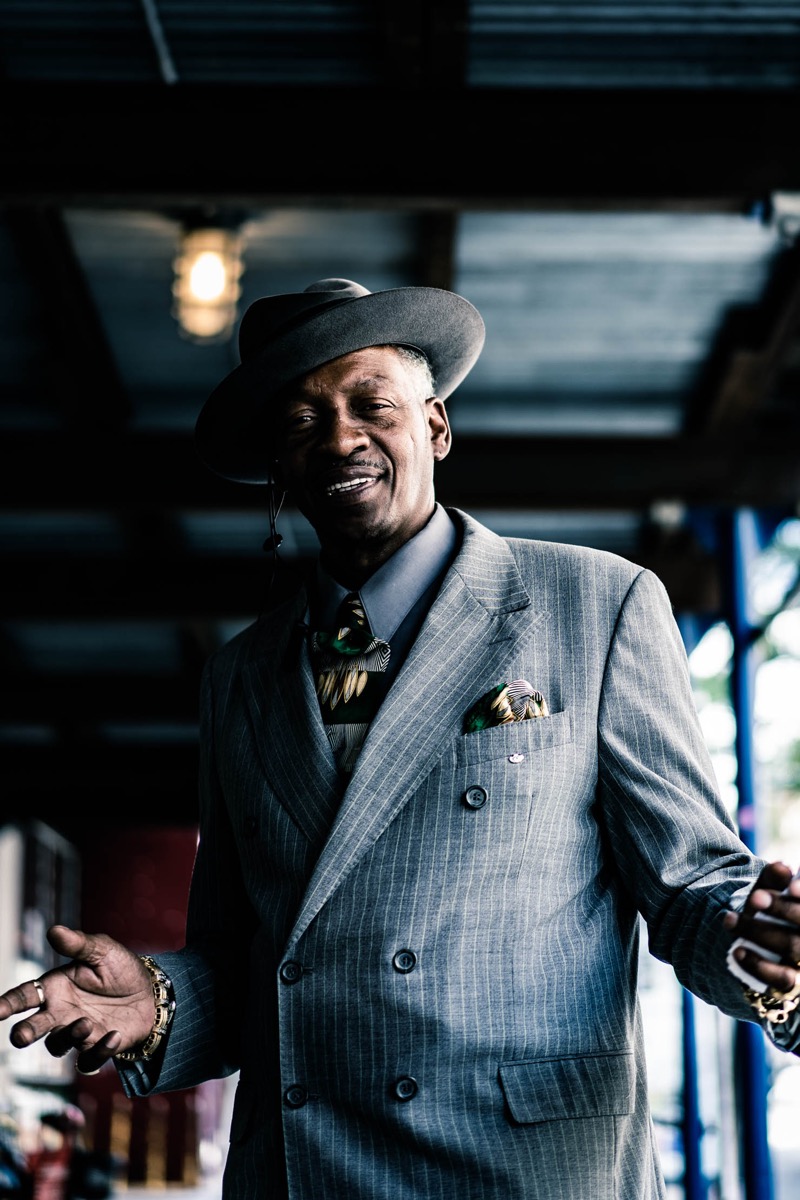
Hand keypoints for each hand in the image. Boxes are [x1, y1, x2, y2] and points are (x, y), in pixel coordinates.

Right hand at [0, 925, 154, 1074]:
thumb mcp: (102, 950)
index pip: (24, 996)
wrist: (151, 992)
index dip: (7, 1004)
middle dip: (24, 1033)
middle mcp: (60, 1013)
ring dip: (68, 1036)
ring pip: (58, 1045)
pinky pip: (88, 1060)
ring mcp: (76, 1033)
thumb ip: (78, 944)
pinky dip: (99, 1051)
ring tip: (85, 1023)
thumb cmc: (120, 969)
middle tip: (21, 1036)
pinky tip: (114, 1035)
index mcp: (55, 988)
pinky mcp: (96, 1048)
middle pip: (33, 1027)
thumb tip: (54, 930)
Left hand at [724, 861, 799, 994]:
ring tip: (730, 920)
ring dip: (759, 932)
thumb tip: (782, 866)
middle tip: (755, 898)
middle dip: (780, 908)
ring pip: (792, 946)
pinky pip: (783, 978)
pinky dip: (759, 965)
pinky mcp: (795, 985)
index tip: (791, 887)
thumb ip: (773, 881)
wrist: (760, 952)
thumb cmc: (769, 915)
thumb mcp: (769, 894)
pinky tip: (738, 951)